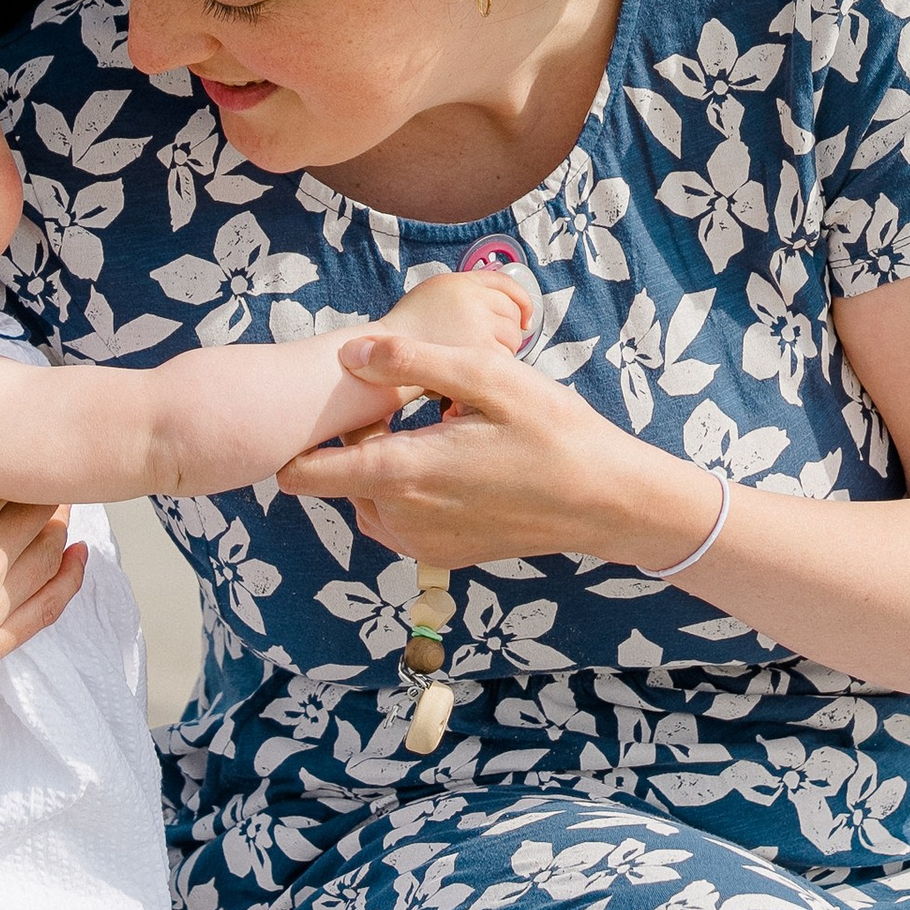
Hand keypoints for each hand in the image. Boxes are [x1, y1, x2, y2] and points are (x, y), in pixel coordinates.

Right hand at [0, 354, 86, 693]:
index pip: (17, 471)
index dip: (21, 451)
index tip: (25, 433)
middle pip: (42, 512)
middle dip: (42, 485)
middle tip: (43, 462)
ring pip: (50, 557)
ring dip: (58, 526)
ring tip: (54, 499)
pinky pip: (43, 613)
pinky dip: (67, 583)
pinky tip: (77, 557)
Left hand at [293, 329, 709, 573]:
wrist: (605, 500)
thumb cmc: (553, 431)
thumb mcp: (488, 377)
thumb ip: (411, 361)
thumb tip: (348, 354)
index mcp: (405, 473)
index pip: (306, 473)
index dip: (304, 438)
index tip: (330, 408)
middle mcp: (403, 519)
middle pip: (339, 476)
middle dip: (358, 440)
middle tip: (409, 405)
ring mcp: (421, 545)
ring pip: (366, 498)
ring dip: (383, 466)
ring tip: (433, 431)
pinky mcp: (441, 556)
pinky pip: (396, 520)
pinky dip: (406, 492)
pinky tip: (449, 463)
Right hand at [387, 265, 539, 355]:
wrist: (386, 356)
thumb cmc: (408, 332)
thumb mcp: (433, 295)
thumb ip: (465, 293)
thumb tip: (504, 300)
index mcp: (460, 282)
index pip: (504, 284)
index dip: (520, 300)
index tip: (524, 316)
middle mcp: (471, 299)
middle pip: (512, 312)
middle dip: (509, 329)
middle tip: (494, 343)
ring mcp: (477, 324)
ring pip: (513, 336)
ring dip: (504, 348)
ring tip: (479, 358)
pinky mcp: (481, 351)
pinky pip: (506, 357)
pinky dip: (497, 365)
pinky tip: (480, 370)